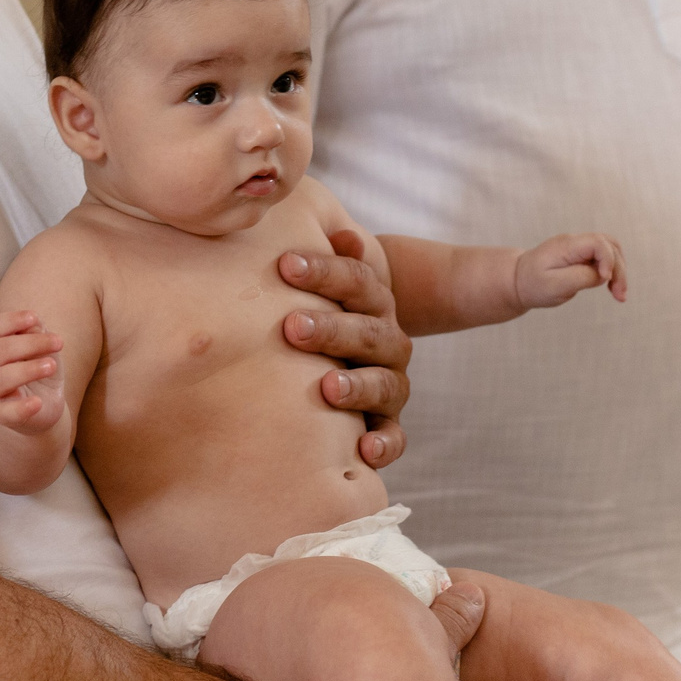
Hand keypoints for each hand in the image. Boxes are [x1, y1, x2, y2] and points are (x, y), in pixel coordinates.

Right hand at [0, 308, 64, 431]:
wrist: (40, 407)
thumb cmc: (38, 369)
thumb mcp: (44, 348)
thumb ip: (37, 334)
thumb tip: (35, 325)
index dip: (11, 320)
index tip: (35, 317)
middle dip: (30, 343)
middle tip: (59, 342)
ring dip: (28, 370)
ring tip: (52, 365)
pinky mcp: (2, 414)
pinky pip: (5, 412)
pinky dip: (21, 407)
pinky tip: (37, 402)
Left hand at [280, 229, 413, 468]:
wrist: (344, 355)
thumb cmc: (317, 312)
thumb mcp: (323, 283)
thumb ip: (326, 259)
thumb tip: (338, 230)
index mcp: (373, 302)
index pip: (358, 281)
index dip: (325, 271)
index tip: (286, 264)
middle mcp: (387, 341)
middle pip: (369, 332)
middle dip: (332, 329)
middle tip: (293, 327)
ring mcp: (389, 383)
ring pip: (385, 383)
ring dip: (358, 385)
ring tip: (328, 387)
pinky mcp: (385, 424)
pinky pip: (394, 436)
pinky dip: (384, 444)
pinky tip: (365, 450)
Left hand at [514, 233, 626, 309]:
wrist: (518, 281)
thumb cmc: (533, 285)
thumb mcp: (555, 286)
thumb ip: (581, 277)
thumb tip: (603, 275)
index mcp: (566, 246)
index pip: (598, 242)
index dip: (608, 259)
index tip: (605, 280)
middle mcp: (575, 242)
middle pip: (610, 245)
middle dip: (619, 270)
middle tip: (620, 296)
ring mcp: (580, 247)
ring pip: (611, 250)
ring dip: (619, 271)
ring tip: (619, 294)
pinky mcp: (582, 256)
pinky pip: (604, 258)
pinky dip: (612, 272)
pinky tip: (613, 289)